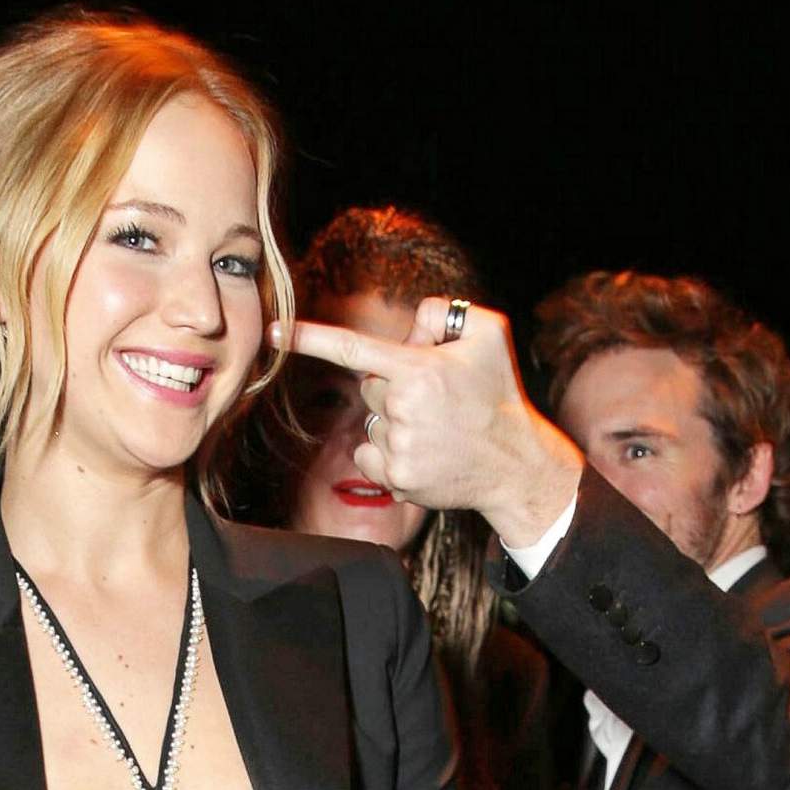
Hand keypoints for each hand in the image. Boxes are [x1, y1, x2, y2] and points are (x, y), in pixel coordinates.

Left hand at [278, 299, 581, 548]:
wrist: (514, 463)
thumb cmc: (499, 393)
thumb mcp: (488, 332)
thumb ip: (442, 311)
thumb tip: (407, 326)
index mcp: (418, 370)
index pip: (353, 349)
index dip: (310, 339)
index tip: (276, 333)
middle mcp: (403, 408)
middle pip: (370, 387)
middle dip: (394, 386)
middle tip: (436, 398)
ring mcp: (399, 447)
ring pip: (371, 421)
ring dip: (394, 421)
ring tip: (435, 429)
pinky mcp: (397, 479)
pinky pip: (369, 454)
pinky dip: (387, 452)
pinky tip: (422, 451)